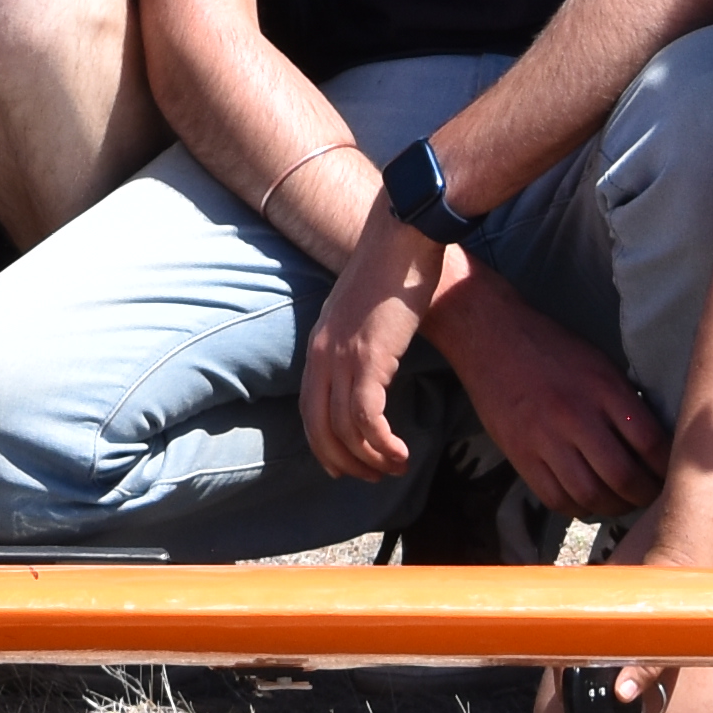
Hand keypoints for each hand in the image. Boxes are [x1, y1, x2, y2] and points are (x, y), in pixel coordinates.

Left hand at [300, 217, 444, 484]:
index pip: (308, 409)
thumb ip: (359, 336)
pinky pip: (368, 418)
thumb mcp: (363, 308)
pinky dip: (383, 443)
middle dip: (345, 461)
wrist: (403, 235)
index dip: (323, 444)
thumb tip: (374, 359)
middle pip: (320, 428)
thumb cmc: (393, 268)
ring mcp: (343, 356)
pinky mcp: (370, 357)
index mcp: (319, 343)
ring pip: (346, 429)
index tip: (344, 465)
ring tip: (396, 466)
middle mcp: (323, 353)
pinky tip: (402, 452)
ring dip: (371, 458)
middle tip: (372, 477)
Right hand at [419, 264, 668, 520]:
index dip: (667, 469)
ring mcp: (545, 439)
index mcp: (604, 389)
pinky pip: (555, 498)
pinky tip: (587, 500)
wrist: (491, 336)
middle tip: (651, 497)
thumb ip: (625, 403)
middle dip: (645, 496)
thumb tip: (654, 445)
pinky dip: (577, 508)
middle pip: (623, 477)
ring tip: (621, 502)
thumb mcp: (599, 364)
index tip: (673, 476)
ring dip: (613, 507)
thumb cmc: (552, 348)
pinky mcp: (520, 454)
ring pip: (590, 495)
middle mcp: (577, 417)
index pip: (650, 443)